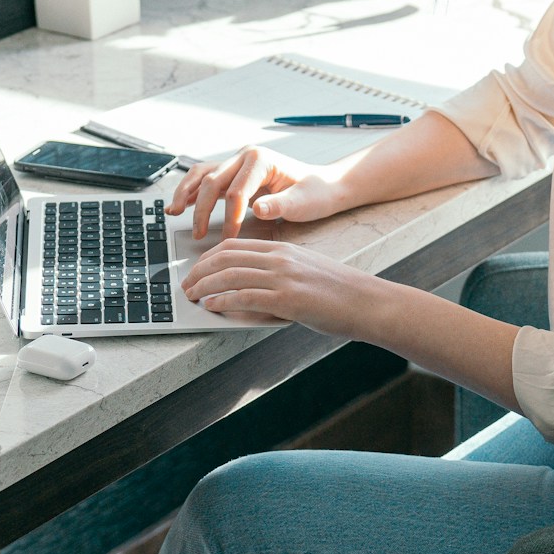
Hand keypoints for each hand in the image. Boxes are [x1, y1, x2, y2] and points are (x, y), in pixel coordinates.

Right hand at [165, 146, 347, 239]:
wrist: (323, 186)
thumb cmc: (315, 193)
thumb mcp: (303, 202)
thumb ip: (280, 205)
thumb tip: (257, 209)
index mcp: (261, 160)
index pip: (237, 190)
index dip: (230, 216)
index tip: (229, 237)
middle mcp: (245, 157)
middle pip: (212, 180)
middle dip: (201, 209)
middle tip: (198, 234)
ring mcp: (237, 163)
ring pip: (202, 175)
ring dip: (186, 194)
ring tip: (173, 212)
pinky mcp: (233, 173)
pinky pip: (205, 179)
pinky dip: (190, 191)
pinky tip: (178, 206)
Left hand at [181, 237, 374, 334]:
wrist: (367, 302)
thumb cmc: (341, 292)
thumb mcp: (305, 273)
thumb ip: (278, 275)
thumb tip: (249, 291)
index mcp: (283, 249)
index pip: (234, 246)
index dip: (207, 258)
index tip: (196, 270)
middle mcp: (280, 258)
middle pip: (225, 257)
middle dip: (198, 271)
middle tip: (186, 285)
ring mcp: (283, 277)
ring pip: (230, 275)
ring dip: (204, 286)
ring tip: (192, 296)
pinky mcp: (287, 299)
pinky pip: (244, 296)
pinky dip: (222, 301)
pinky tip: (212, 306)